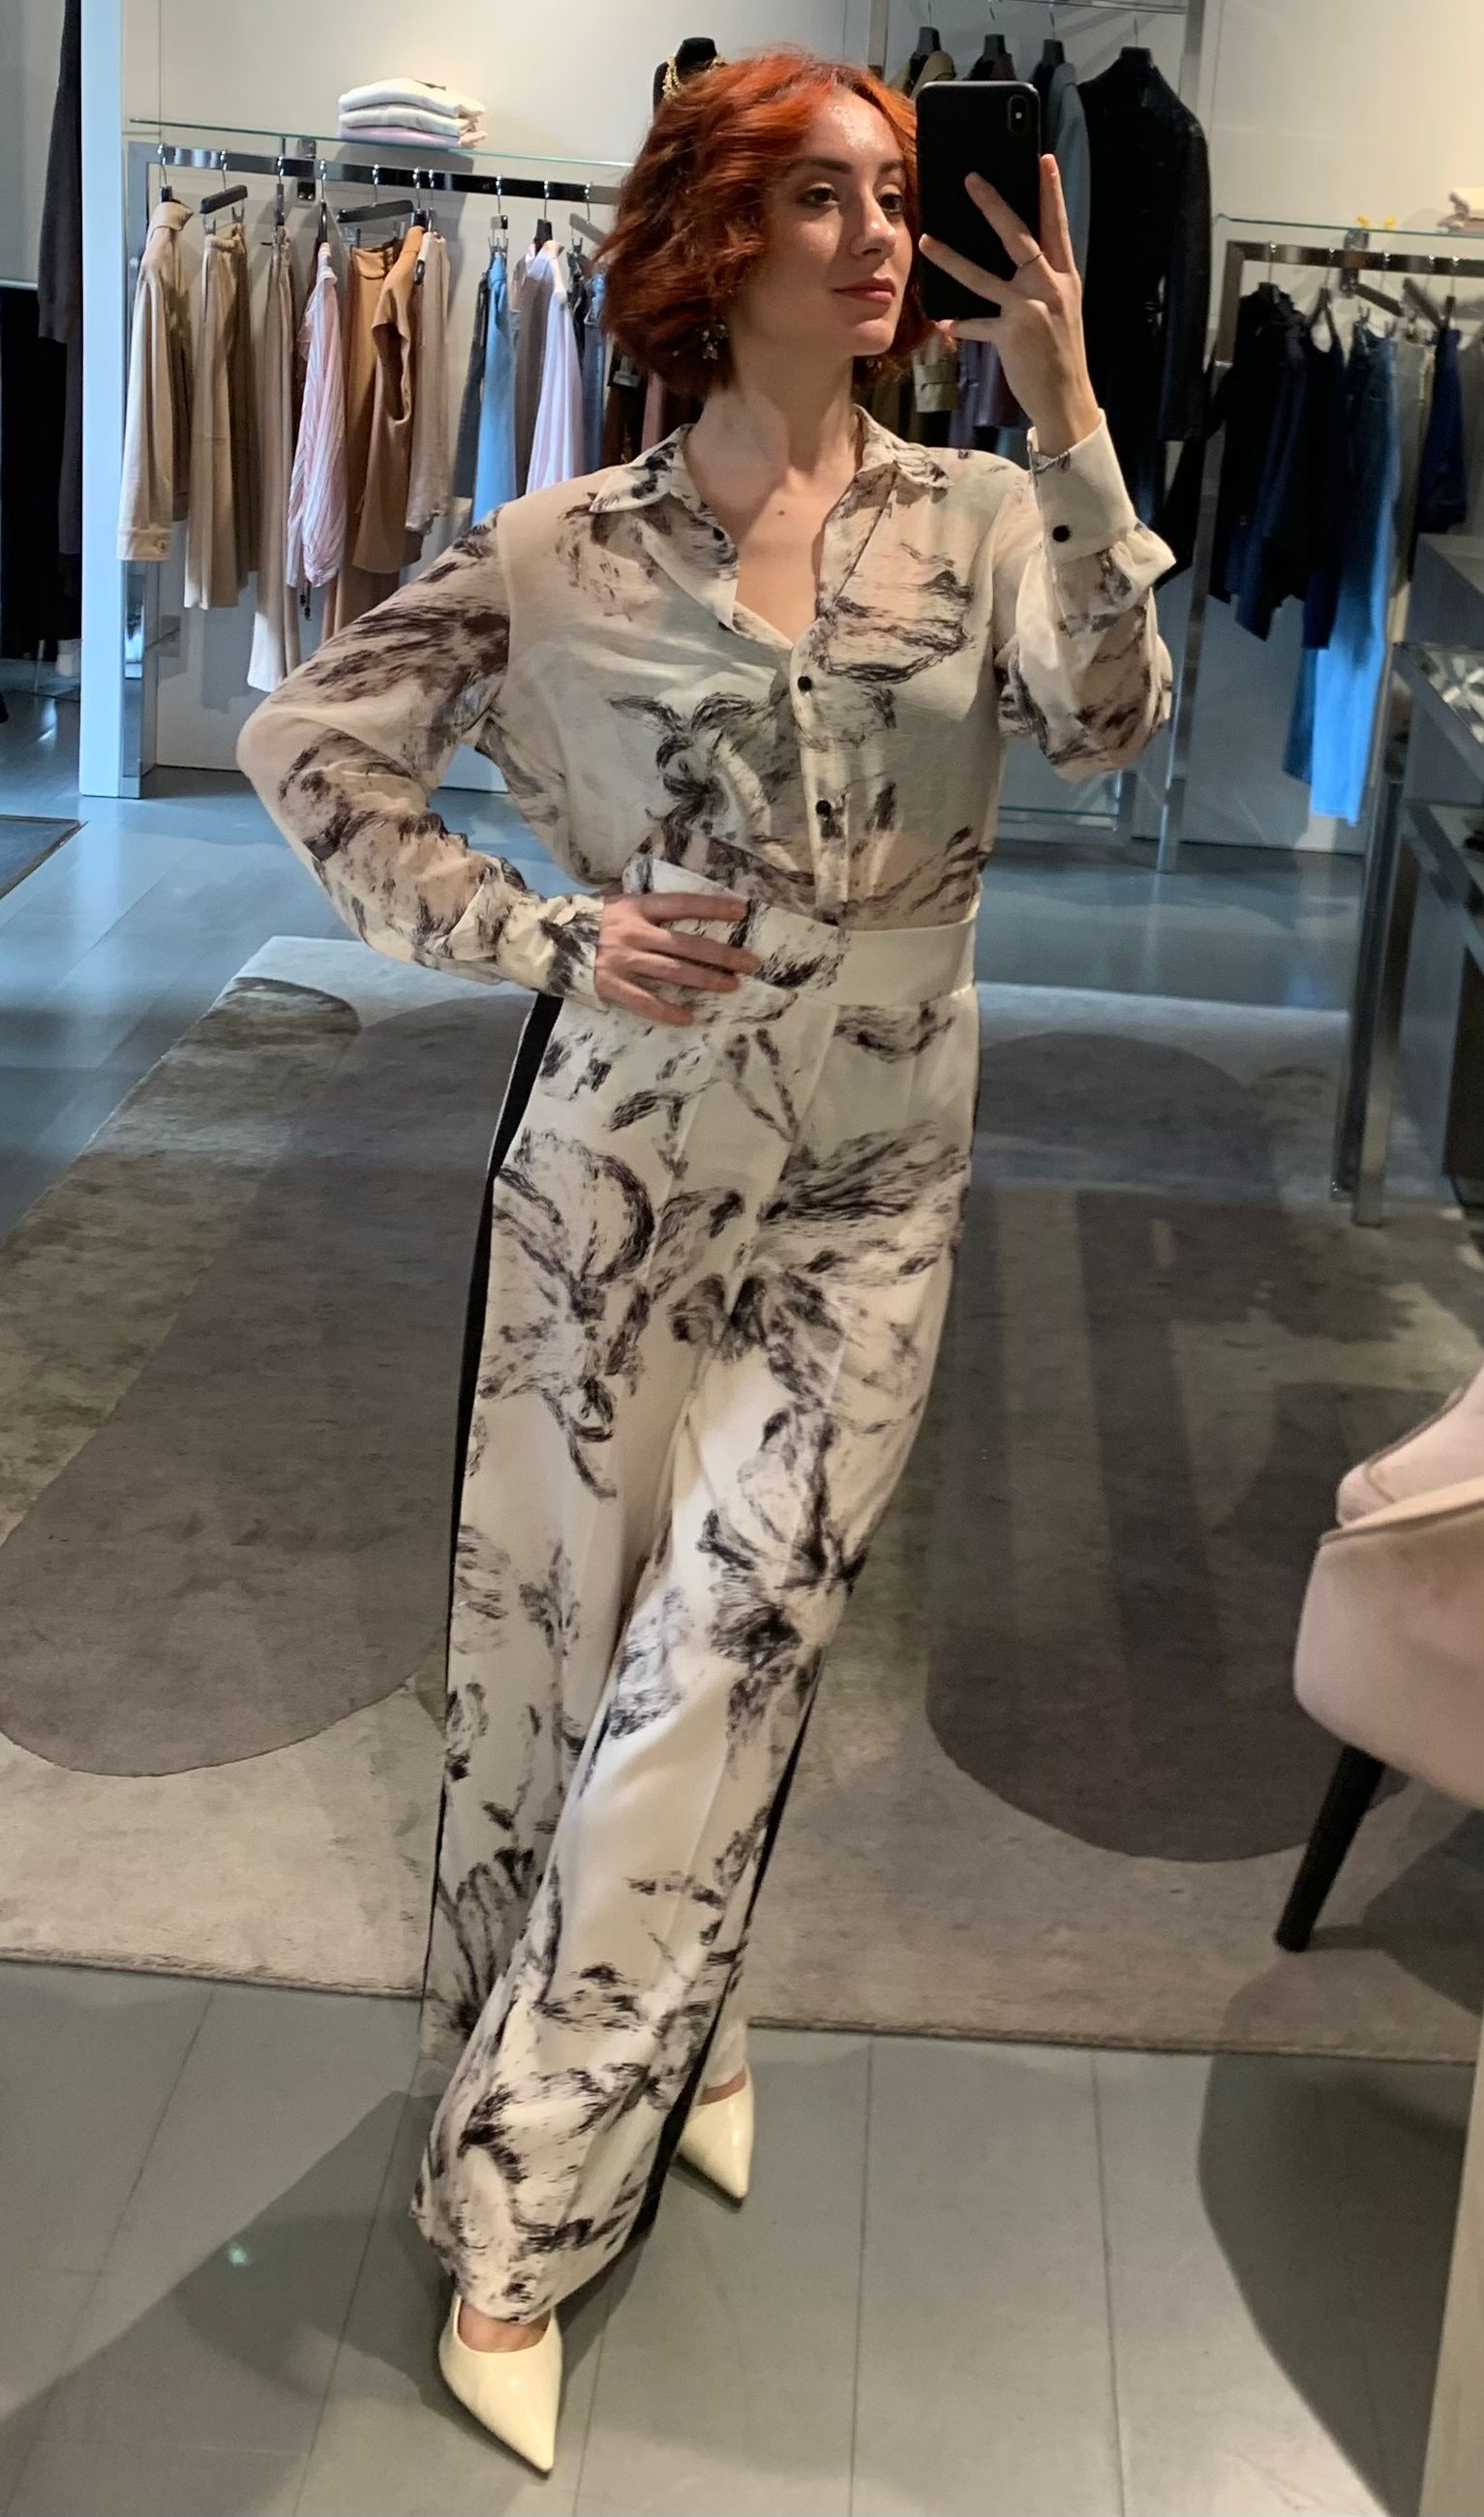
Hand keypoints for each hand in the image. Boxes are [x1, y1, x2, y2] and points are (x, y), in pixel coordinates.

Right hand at [594, 889, 760, 1026]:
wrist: (542, 937)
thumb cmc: (582, 917)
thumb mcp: (611, 899)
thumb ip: (639, 902)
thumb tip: (671, 899)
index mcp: (636, 907)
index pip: (682, 904)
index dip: (712, 907)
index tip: (740, 910)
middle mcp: (634, 933)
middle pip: (687, 944)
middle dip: (722, 954)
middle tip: (750, 963)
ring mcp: (623, 961)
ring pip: (673, 972)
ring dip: (705, 979)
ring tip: (731, 986)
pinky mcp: (611, 985)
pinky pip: (644, 1001)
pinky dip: (667, 1011)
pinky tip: (689, 1017)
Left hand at [918, 154, 1099, 454]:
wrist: (1067, 398)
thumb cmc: (1060, 352)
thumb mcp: (1061, 308)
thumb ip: (1042, 280)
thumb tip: (1017, 255)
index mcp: (1064, 276)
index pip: (1057, 225)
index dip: (1051, 191)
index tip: (1043, 159)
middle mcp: (1049, 287)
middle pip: (1020, 237)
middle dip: (994, 206)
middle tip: (971, 179)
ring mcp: (1030, 311)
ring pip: (984, 276)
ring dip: (952, 259)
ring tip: (927, 241)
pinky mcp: (1011, 336)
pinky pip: (977, 324)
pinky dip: (959, 324)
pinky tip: (941, 321)